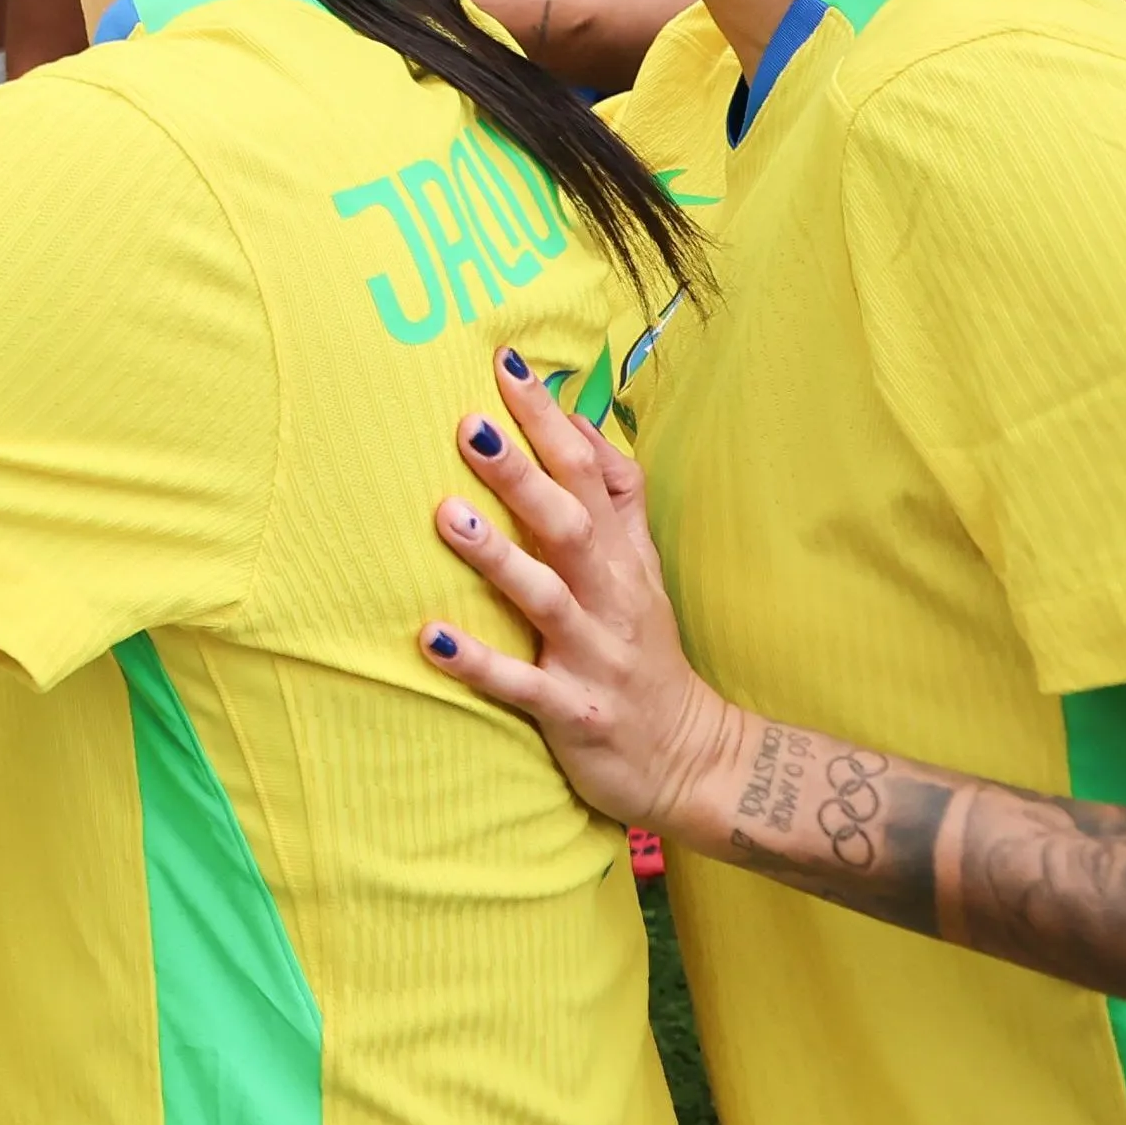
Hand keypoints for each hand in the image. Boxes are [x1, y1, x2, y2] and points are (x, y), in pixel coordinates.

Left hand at [419, 351, 760, 836]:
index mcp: (621, 556)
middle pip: (569, 524)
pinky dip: (477, 663)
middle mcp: (610, 597)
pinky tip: (430, 638)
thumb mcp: (640, 564)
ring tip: (446, 516)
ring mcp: (594, 655)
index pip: (589, 471)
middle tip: (470, 425)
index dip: (550, 421)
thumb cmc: (645, 647)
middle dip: (522, 476)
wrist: (695, 757)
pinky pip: (522, 686)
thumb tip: (577, 418)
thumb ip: (615, 494)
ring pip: (546, 599)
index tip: (506, 366)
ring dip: (496, 558)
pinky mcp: (574, 712)